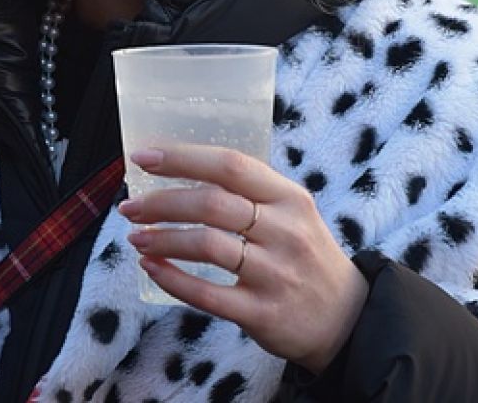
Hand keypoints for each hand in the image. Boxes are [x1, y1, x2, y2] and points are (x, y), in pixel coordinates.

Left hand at [117, 147, 367, 374]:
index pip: (231, 166)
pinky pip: (206, 294)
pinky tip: (152, 268)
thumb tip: (184, 171)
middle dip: (161, 202)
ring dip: (162, 239)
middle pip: (212, 203)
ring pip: (206, 245)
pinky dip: (172, 279)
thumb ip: (251, 192)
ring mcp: (274, 274)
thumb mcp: (294, 213)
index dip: (182, 158)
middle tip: (131, 206)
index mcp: (289, 198)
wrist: (346, 319)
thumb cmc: (306, 257)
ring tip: (136, 237)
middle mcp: (284, 231)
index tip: (143, 157)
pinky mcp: (262, 313)